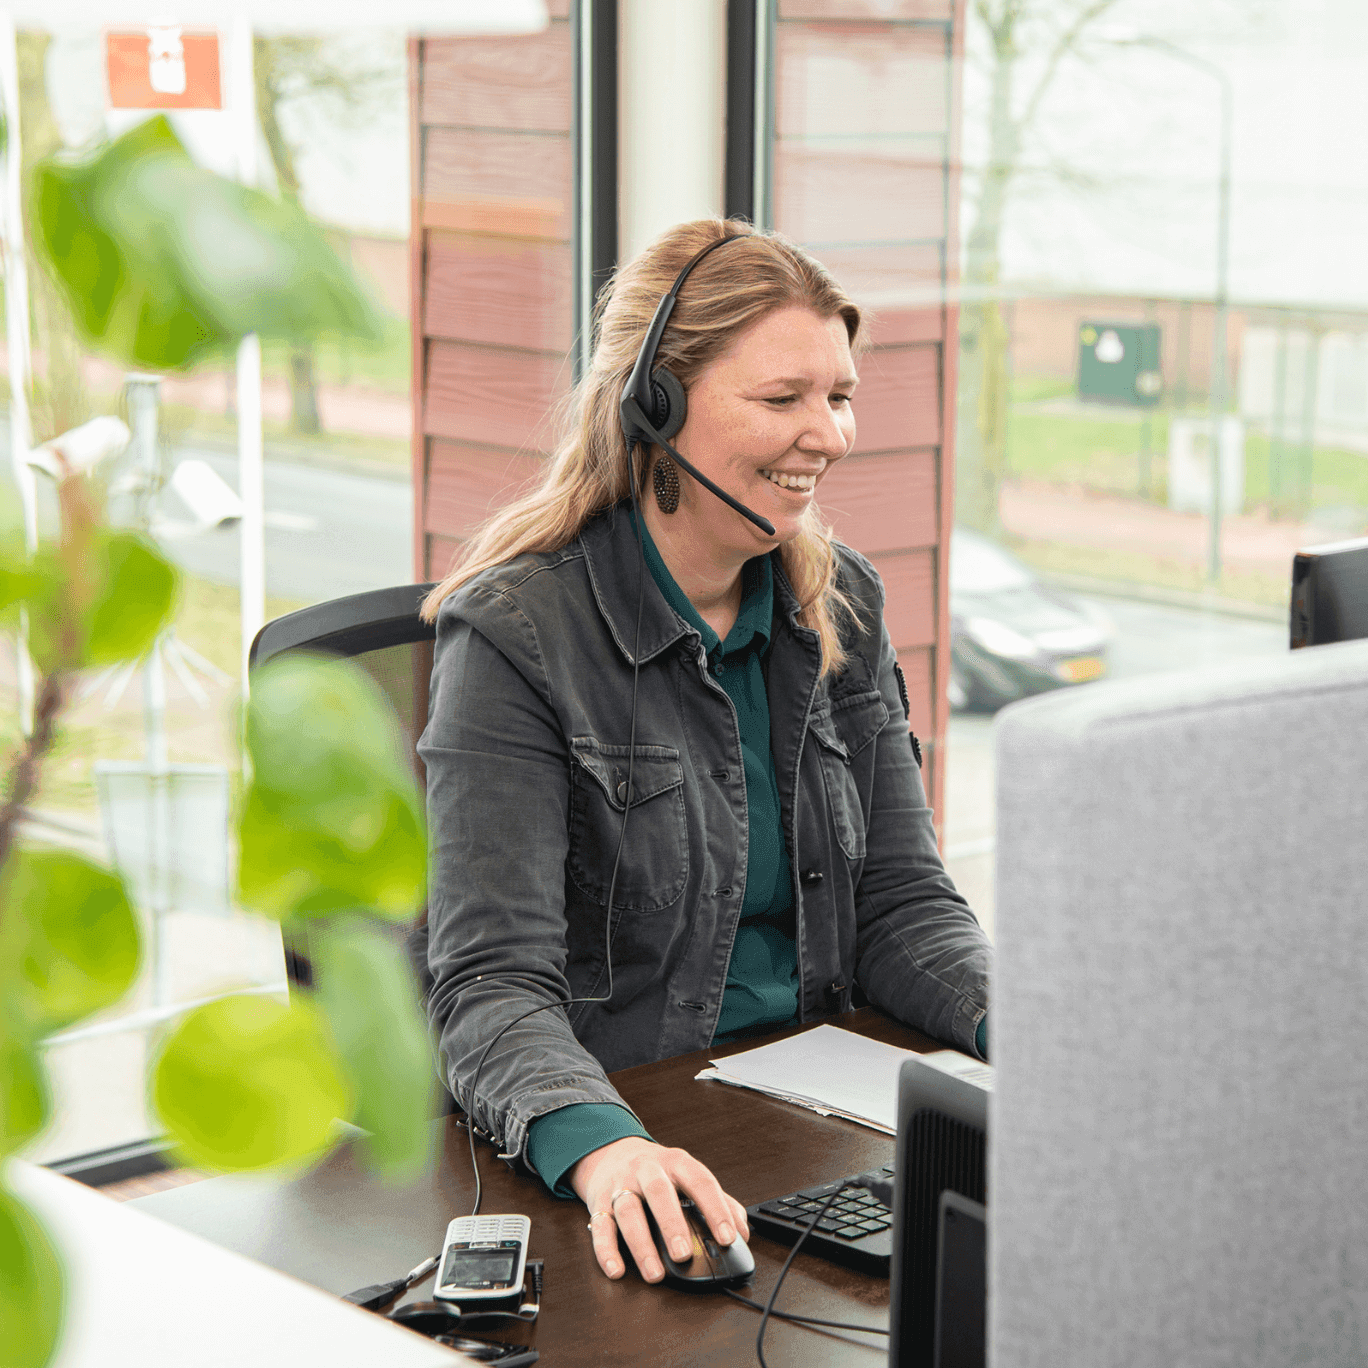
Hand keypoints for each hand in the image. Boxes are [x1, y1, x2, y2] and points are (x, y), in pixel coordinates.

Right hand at [571, 1136, 750, 1282]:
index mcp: (676, 1163)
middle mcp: (647, 1170)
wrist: (611, 1152)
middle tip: (683, 1254)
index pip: (700, 1181)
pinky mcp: (599, 1202)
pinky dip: (606, 1250)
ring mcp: (621, 1185)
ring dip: (641, 1244)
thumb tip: (743, 1231)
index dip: (716, 1209)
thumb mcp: (687, 1175)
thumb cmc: (656, 1171)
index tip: (727, 1237)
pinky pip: (600, 1226)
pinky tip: (617, 1270)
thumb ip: (718, 1200)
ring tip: (655, 1273)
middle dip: (672, 1224)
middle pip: (659, 1192)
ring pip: (628, 1210)